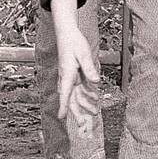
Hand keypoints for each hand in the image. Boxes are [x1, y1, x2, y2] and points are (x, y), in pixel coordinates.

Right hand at [53, 11, 99, 125]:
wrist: (68, 34)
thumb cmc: (74, 43)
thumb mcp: (84, 54)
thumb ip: (89, 68)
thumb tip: (95, 81)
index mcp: (67, 75)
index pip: (65, 94)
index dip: (63, 107)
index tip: (61, 118)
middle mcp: (67, 79)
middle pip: (70, 99)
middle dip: (77, 112)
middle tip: (83, 124)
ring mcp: (71, 77)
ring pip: (77, 96)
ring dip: (85, 104)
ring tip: (95, 112)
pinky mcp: (75, 75)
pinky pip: (81, 88)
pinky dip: (88, 94)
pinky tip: (96, 97)